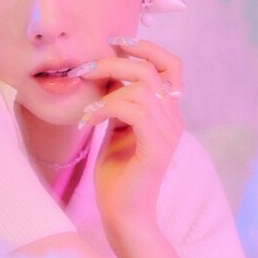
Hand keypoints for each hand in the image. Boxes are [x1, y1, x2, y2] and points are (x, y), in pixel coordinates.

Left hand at [74, 37, 184, 233]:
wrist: (124, 215)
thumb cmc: (117, 175)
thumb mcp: (115, 127)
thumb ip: (118, 101)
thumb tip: (103, 71)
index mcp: (167, 111)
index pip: (170, 64)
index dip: (146, 47)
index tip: (115, 43)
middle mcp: (173, 119)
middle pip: (151, 69)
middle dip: (113, 62)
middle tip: (84, 71)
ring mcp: (168, 133)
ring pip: (141, 88)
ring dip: (105, 90)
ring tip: (86, 108)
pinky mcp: (156, 148)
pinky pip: (134, 111)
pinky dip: (107, 108)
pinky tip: (89, 120)